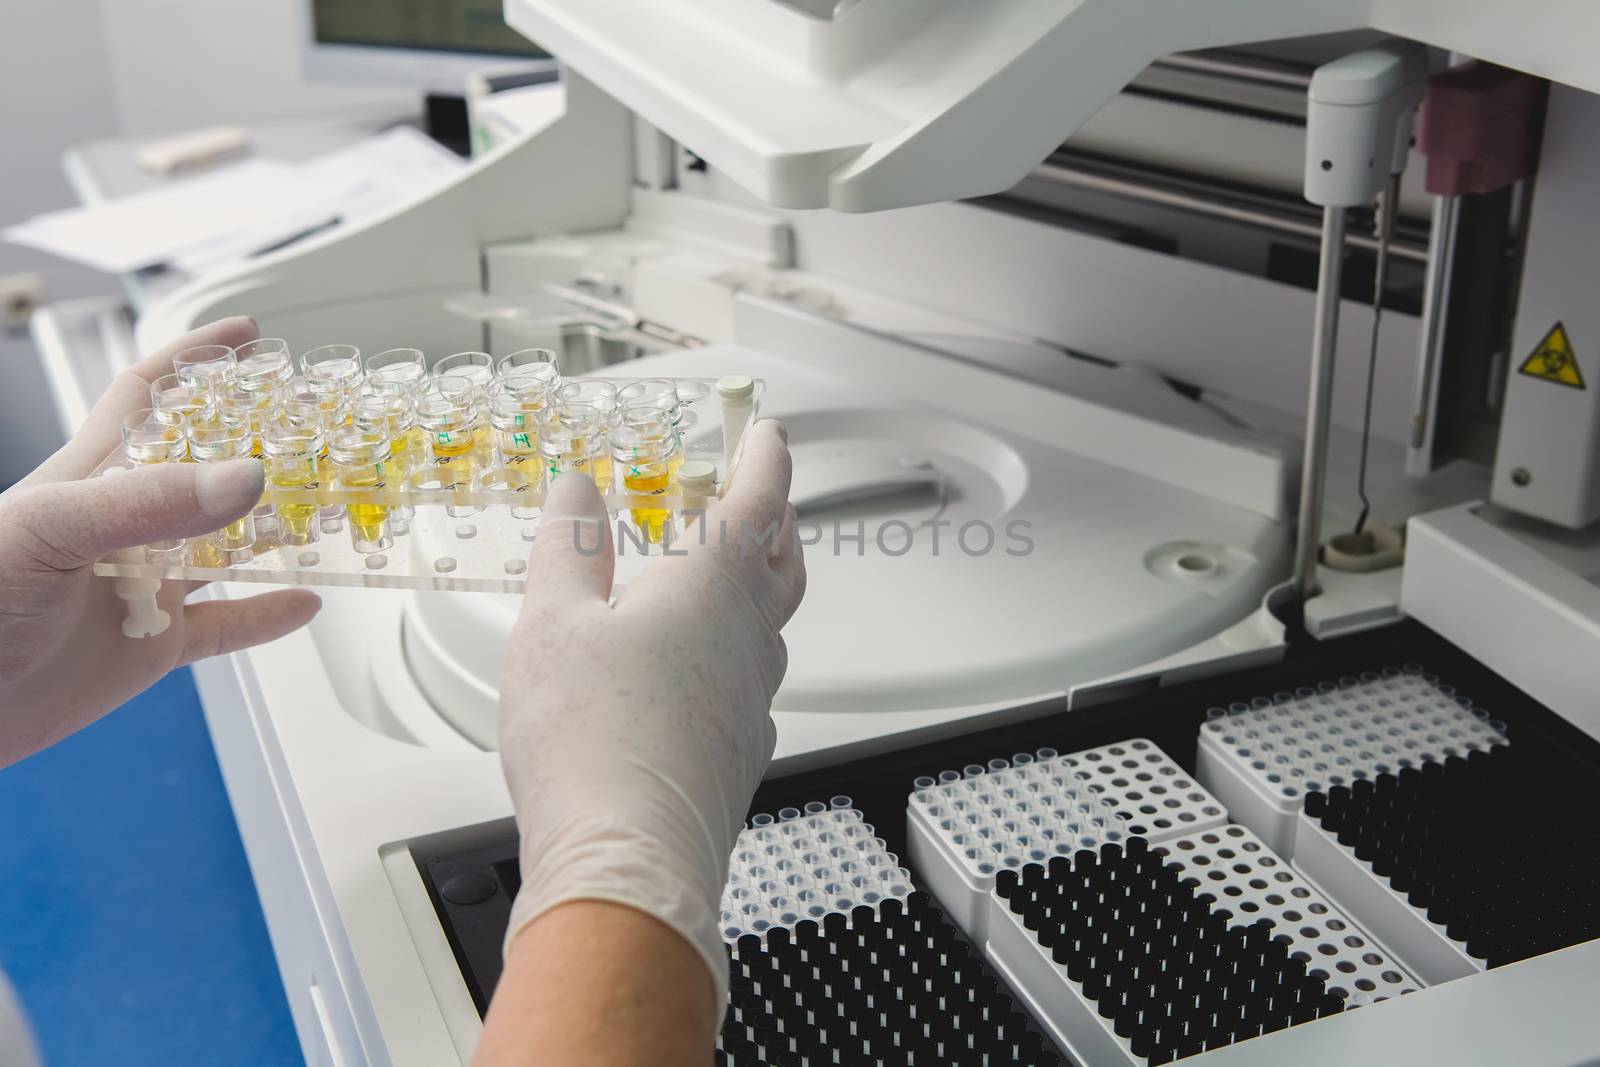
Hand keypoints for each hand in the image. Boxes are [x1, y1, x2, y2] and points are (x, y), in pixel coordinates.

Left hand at [0, 317, 320, 766]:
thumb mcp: (50, 529)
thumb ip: (148, 502)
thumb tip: (246, 478)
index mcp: (89, 478)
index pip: (147, 399)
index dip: (193, 362)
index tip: (247, 336)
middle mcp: (123, 526)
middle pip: (204, 472)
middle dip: (258, 447)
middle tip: (315, 431)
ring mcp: (140, 585)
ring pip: (226, 549)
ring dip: (276, 532)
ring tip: (328, 512)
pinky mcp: (152, 644)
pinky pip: (224, 625)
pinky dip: (266, 615)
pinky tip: (305, 603)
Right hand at [499, 419, 805, 1012]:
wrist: (628, 858)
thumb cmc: (591, 740)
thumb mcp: (554, 620)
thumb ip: (569, 546)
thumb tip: (578, 489)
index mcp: (712, 587)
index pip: (757, 500)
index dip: (764, 457)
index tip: (768, 431)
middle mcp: (750, 639)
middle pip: (784, 563)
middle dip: (777, 523)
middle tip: (761, 502)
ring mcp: (753, 700)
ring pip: (769, 627)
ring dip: (753, 592)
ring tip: (713, 585)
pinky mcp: (739, 753)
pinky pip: (749, 687)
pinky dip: (732, 659)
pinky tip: (698, 676)